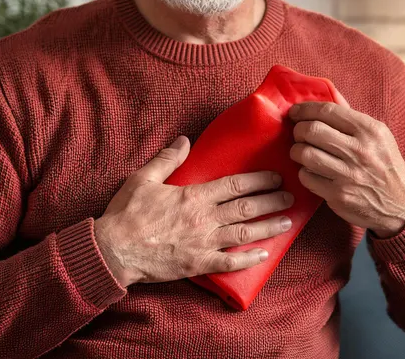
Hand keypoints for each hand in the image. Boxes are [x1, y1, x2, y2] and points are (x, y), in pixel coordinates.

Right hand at [94, 136, 294, 286]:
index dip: (258, 180)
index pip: (234, 185)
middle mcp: (204, 218)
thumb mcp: (143, 178)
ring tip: (287, 222)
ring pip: (244, 233)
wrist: (114, 250)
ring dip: (268, 227)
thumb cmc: (127, 213)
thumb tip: (184, 140)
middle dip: (271, 201)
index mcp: (193, 196)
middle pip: (246, 208)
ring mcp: (203, 243)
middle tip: (290, 197)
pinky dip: (248, 258)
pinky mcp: (199, 264)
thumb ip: (166, 159)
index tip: (275, 177)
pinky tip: (264, 254)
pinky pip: (229, 262)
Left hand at [288, 95, 404, 237]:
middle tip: (299, 134)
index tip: (294, 112)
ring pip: (305, 154)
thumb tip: (326, 95)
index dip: (304, 109)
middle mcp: (359, 151)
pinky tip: (312, 171)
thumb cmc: (385, 164)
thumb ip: (351, 117)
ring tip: (302, 152)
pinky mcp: (338, 195)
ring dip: (297, 151)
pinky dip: (304, 173)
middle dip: (298, 130)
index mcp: (369, 130)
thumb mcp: (378, 135)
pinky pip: (307, 177)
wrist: (402, 204)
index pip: (327, 111)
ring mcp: (348, 175)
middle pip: (311, 130)